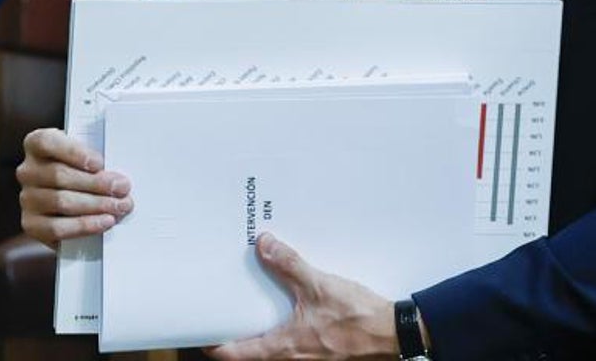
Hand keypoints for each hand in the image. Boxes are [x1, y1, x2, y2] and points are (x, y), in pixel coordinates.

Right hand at [16, 128, 132, 246]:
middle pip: (59, 176)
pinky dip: (85, 225)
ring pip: (61, 202)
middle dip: (96, 183)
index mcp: (37, 144)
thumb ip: (96, 160)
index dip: (73, 152)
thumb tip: (117, 177)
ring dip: (96, 205)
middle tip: (122, 188)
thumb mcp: (87, 155)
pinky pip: (57, 228)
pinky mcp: (31, 224)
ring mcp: (27, 198)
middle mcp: (28, 171)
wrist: (71, 198)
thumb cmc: (82, 169)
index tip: (99, 163)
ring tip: (119, 206)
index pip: (47, 143)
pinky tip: (104, 221)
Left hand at [207, 234, 398, 360]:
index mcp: (283, 348)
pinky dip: (285, 335)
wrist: (394, 334)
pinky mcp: (322, 356)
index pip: (234, 354)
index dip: (213, 345)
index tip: (201, 334)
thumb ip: (289, 265)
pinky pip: (293, 348)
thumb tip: (264, 246)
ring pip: (272, 354)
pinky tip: (292, 313)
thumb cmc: (359, 319)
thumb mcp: (319, 285)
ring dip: (262, 337)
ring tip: (257, 312)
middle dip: (237, 340)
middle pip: (251, 357)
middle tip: (227, 319)